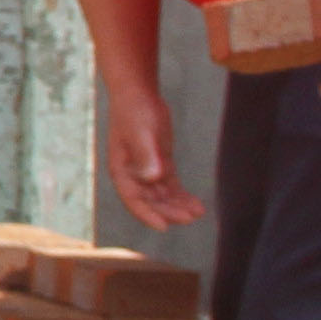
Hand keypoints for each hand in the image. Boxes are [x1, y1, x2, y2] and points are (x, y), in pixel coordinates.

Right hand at [103, 77, 206, 231]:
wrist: (138, 92)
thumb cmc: (135, 110)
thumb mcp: (141, 133)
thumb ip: (146, 156)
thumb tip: (152, 178)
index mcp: (121, 171)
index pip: (133, 200)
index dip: (148, 215)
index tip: (164, 226)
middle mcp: (133, 175)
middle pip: (151, 202)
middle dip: (170, 212)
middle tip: (190, 218)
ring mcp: (147, 171)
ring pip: (163, 197)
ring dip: (179, 206)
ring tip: (198, 213)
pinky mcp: (160, 164)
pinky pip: (171, 187)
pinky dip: (182, 196)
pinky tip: (197, 204)